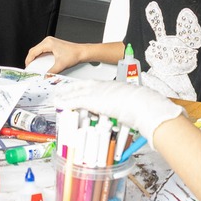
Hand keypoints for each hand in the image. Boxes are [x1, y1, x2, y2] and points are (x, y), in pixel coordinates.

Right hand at [23, 37, 94, 73]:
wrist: (82, 52)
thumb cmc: (74, 54)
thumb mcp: (61, 65)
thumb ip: (51, 72)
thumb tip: (45, 78)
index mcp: (48, 43)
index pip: (33, 51)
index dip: (29, 60)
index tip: (27, 67)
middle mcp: (48, 41)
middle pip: (34, 50)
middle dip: (30, 59)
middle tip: (29, 68)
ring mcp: (50, 42)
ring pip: (37, 50)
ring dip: (35, 58)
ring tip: (33, 66)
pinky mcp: (52, 45)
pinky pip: (42, 50)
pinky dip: (39, 56)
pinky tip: (40, 63)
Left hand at [60, 80, 184, 138]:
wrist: (143, 104)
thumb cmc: (140, 104)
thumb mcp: (130, 102)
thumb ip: (121, 107)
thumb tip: (123, 115)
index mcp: (111, 86)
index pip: (92, 85)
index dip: (81, 87)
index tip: (75, 89)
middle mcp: (102, 87)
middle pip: (82, 87)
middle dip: (70, 90)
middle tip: (61, 92)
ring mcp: (97, 92)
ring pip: (76, 93)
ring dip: (65, 97)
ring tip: (57, 99)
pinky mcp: (93, 100)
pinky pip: (76, 101)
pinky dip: (66, 102)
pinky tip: (59, 104)